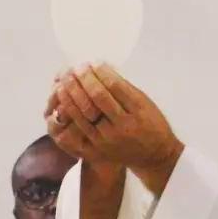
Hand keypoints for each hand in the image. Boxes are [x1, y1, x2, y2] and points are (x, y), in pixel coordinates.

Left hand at [49, 64, 183, 192]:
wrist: (154, 155)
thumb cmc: (150, 123)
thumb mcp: (144, 102)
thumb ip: (123, 87)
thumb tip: (99, 67)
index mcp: (138, 110)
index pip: (114, 85)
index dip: (100, 72)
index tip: (92, 63)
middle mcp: (123, 126)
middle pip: (97, 97)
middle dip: (84, 79)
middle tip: (75, 68)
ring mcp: (108, 139)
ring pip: (84, 113)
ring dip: (71, 93)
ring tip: (64, 80)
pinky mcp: (98, 150)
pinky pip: (78, 129)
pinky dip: (69, 112)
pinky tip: (62, 100)